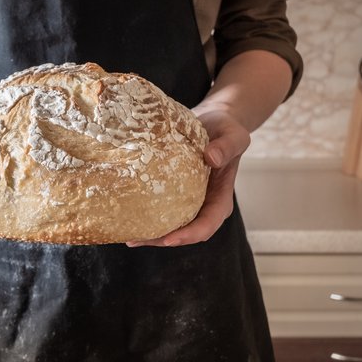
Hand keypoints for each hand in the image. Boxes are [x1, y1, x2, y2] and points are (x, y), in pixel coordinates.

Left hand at [126, 109, 249, 247]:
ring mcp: (189, 201)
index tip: (169, 239)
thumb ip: (227, 146)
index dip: (188, 235)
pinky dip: (147, 216)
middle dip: (162, 240)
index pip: (207, 225)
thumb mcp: (233, 135)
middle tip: (136, 240)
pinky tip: (128, 218)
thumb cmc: (226, 129)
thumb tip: (211, 158)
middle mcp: (204, 205)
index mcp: (221, 198)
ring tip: (128, 237)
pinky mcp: (175, 193)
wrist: (213, 122)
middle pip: (184, 232)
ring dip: (150, 234)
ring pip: (170, 226)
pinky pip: (161, 209)